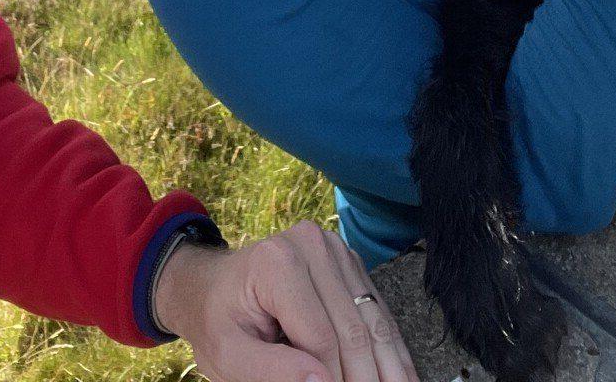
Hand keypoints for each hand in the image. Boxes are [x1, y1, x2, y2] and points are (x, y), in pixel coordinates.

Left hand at [153, 221, 420, 381]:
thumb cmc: (218, 322)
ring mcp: (335, 250)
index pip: (321, 337)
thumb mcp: (227, 354)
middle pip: (353, 329)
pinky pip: (377, 312)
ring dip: (389, 367)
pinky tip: (401, 377)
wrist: (214, 286)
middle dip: (366, 378)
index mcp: (277, 263)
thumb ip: (270, 371)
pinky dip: (390, 349)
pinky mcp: (349, 263)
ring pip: (375, 321)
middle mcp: (312, 245)